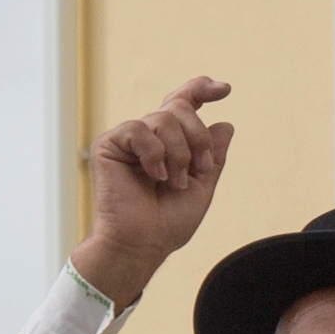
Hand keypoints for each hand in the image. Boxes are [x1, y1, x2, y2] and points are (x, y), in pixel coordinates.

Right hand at [71, 76, 234, 311]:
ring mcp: (128, 139)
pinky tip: (154, 175)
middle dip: (197, 137)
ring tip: (174, 182)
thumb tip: (225, 124)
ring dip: (179, 152)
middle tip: (199, 169)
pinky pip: (139, 130)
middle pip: (179, 107)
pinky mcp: (109, 145)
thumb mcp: (202, 186)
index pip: (183, 103)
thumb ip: (213, 157)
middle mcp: (148, 136)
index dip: (202, 89)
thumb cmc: (168, 223)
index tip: (225, 90)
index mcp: (168, 143)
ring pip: (163, 118)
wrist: (142, 244)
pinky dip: (154, 153)